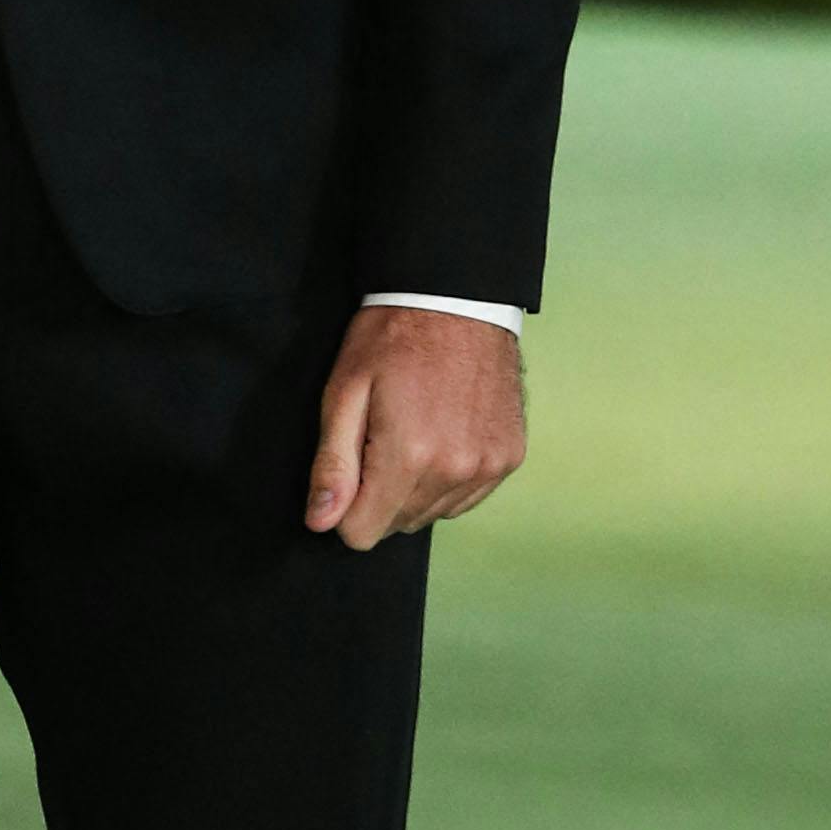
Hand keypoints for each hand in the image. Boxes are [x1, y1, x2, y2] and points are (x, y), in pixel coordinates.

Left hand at [305, 304, 525, 548]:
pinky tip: (440, 434)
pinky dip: (448, 478)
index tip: (348, 464)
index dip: (344, 506)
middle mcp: (456, 471)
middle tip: (378, 434)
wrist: (458, 297)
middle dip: (378, 494)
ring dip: (414, 488)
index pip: (363, 533)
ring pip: (432, 514)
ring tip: (411, 429)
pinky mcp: (510, 457)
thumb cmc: (393, 336)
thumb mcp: (345, 390)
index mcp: (410, 455)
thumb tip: (320, 523)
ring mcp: (489, 467)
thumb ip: (333, 464)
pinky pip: (466, 498)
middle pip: (398, 525)